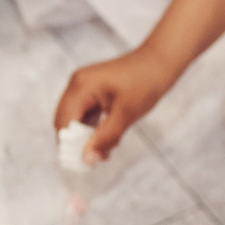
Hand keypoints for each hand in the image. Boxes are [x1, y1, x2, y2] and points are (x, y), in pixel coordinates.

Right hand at [54, 45, 180, 162]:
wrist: (161, 61)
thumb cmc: (145, 83)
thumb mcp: (126, 113)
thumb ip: (105, 137)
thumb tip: (87, 160)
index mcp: (80, 87)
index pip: (64, 122)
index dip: (69, 145)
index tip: (85, 163)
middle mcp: (76, 85)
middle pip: (65, 122)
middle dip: (78, 142)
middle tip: (98, 157)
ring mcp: (83, 87)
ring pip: (76, 121)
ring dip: (88, 137)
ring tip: (107, 149)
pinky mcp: (92, 91)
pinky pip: (86, 115)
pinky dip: (94, 129)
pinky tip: (110, 138)